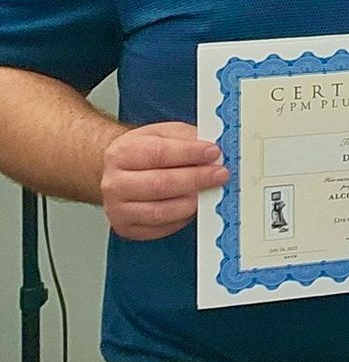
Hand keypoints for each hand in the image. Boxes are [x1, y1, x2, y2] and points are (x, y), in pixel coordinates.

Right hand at [100, 122, 227, 240]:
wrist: (118, 172)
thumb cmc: (143, 153)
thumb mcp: (162, 134)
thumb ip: (187, 138)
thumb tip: (213, 150)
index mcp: (122, 153)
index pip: (157, 153)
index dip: (189, 153)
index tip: (213, 152)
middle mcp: (115, 183)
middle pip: (159, 184)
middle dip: (196, 179)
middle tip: (220, 174)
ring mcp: (118, 208)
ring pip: (160, 211)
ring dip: (191, 203)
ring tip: (210, 192)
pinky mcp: (127, 228)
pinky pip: (160, 228)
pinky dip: (182, 219)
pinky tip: (193, 206)